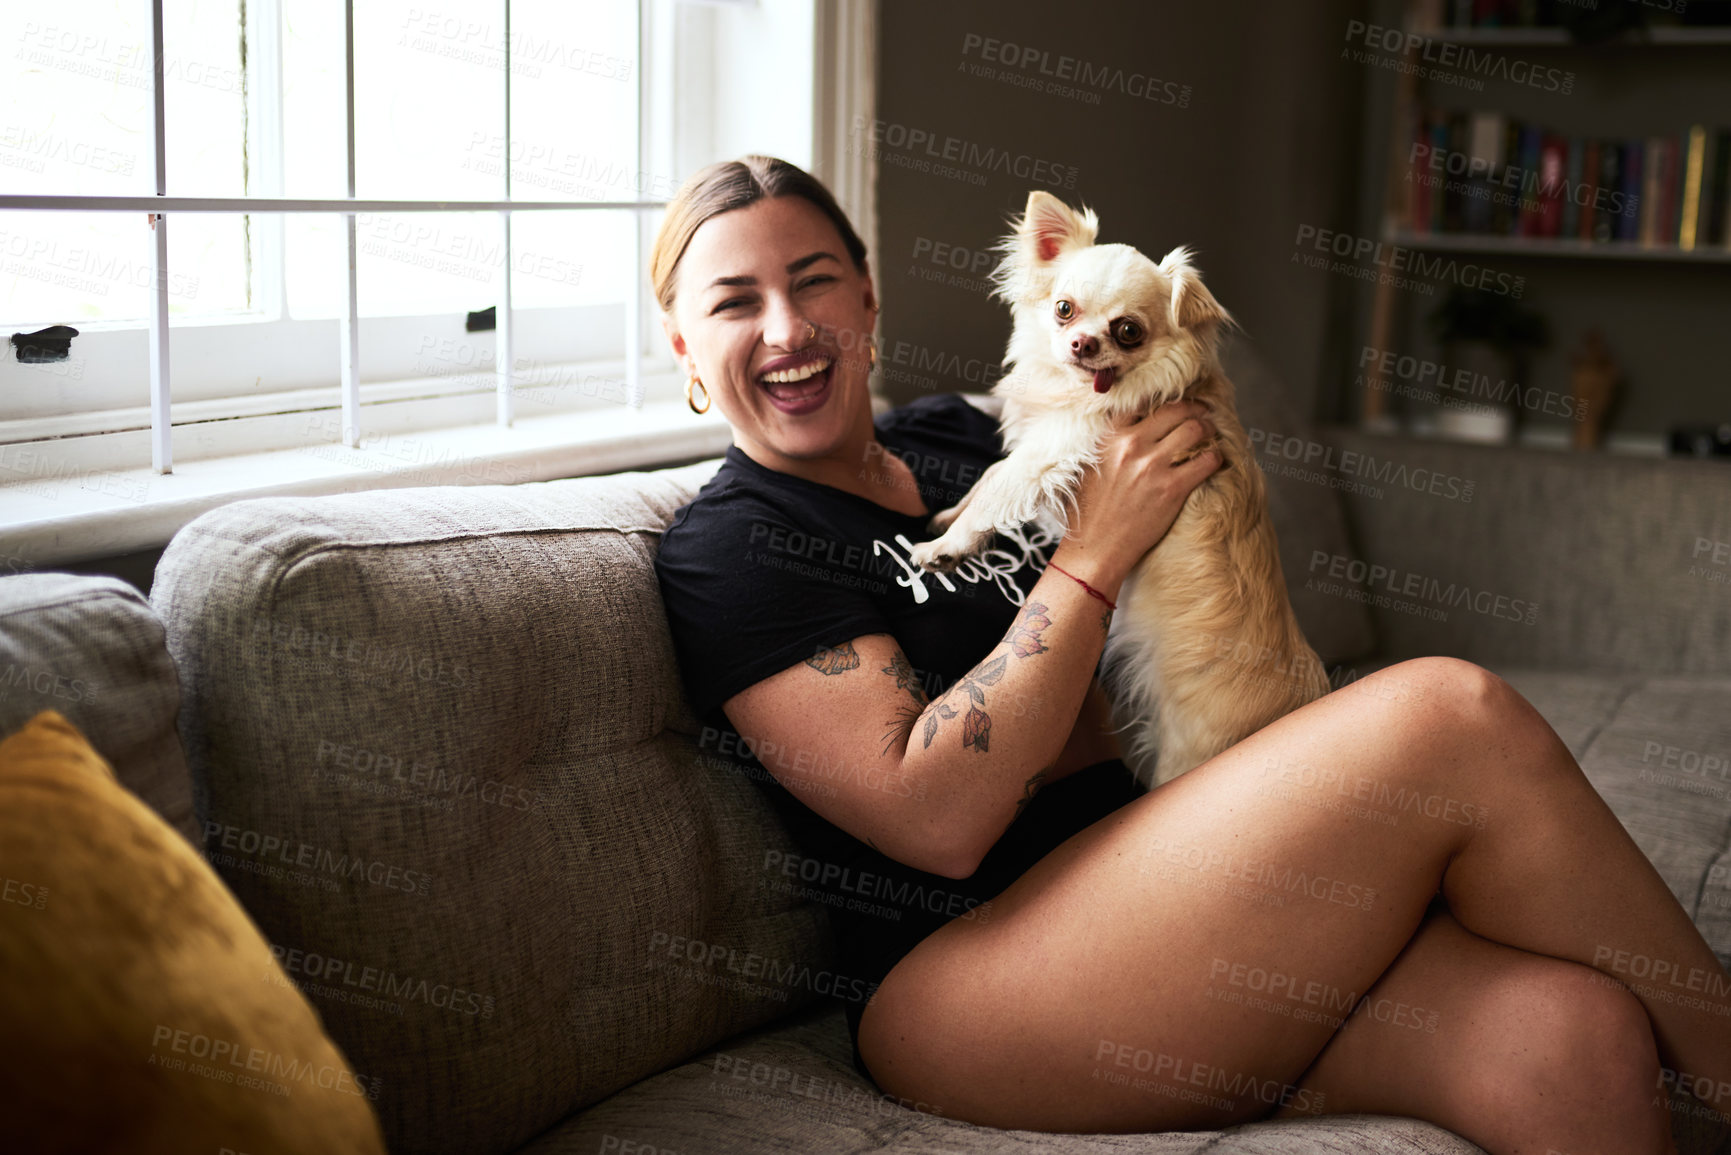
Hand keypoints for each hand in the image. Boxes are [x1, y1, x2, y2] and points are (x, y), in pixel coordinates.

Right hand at [1055, 400, 1222, 593]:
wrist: (1094, 547)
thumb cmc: (1090, 509)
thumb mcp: (1090, 464)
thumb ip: (1110, 442)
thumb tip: (1134, 425)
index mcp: (1110, 437)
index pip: (1144, 401)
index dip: (1165, 400)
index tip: (1175, 404)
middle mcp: (1132, 445)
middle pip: (1176, 410)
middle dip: (1194, 410)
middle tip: (1202, 414)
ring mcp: (1153, 466)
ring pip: (1196, 429)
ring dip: (1208, 429)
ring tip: (1210, 434)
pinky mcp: (1172, 489)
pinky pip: (1207, 460)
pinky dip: (1215, 457)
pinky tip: (1213, 460)